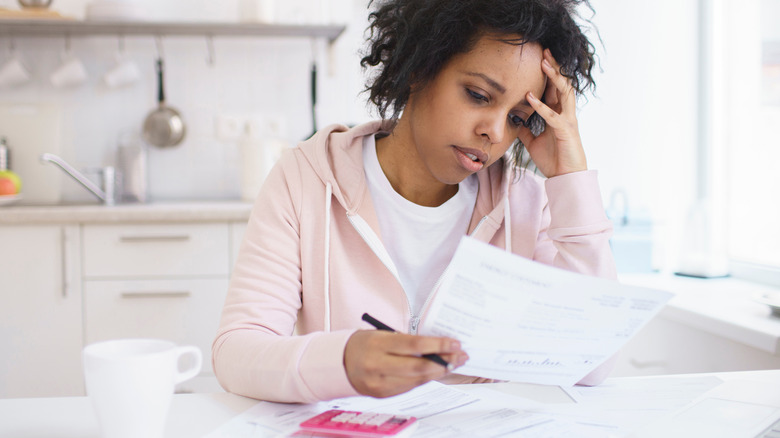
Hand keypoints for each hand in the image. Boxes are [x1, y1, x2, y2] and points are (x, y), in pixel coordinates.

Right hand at [344, 330, 467, 397]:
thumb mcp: (381, 334)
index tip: (454, 343)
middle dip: (444, 361)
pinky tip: (435, 371)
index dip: (438, 345)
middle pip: (419, 367)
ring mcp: (380, 383)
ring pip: (417, 380)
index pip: (414, 345)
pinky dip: (425, 379)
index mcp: (377, 344)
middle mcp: (377, 365)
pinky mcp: (382, 394)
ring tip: (453, 364)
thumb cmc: (363, 343)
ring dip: (439, 372)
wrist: (337, 363)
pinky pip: (409, 387)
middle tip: (460, 356)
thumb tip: (436, 347)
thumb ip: (405, 341)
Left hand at [519, 49, 587, 177]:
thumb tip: (515, 122)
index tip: (538, 58)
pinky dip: (541, 106)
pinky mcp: (566, 132)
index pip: (554, 89)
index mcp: (559, 114)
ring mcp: (568, 121)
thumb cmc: (553, 159)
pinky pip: (553, 116)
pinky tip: (530, 98)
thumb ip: (526, 130)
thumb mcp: (534, 142)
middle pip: (562, 84)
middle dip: (554, 68)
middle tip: (545, 51)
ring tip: (545, 64)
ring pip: (564, 93)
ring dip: (554, 78)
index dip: (548, 74)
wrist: (565, 178)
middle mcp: (565, 113)